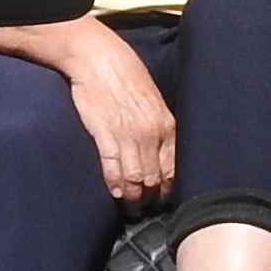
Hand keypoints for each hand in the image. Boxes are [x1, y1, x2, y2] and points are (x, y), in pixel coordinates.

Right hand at [45, 17, 175, 204]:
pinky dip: (114, 184)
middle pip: (155, 178)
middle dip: (151, 199)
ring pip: (136, 178)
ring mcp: (128, 135)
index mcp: (166, 125)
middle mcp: (151, 133)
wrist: (97, 58)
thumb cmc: (124, 75)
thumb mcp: (151, 100)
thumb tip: (159, 150)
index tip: (162, 199)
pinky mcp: (105, 134)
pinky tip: (115, 193)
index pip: (173, 168)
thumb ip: (157, 125)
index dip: (168, 189)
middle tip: (145, 212)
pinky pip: (112, 167)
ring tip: (130, 210)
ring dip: (133, 198)